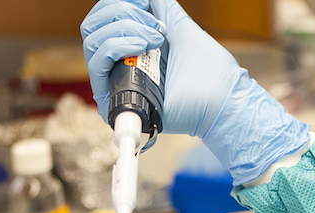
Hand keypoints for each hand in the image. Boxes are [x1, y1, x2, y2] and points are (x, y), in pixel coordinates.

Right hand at [82, 0, 310, 184]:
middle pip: (92, 27)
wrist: (221, 100)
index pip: (102, 19)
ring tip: (156, 37)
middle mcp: (119, 65)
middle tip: (155, 24)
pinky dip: (117, 46)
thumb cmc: (209, 71)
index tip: (145, 2)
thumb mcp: (178, 26)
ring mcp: (115, 82)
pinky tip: (144, 45)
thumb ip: (160, 7)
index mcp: (130, 47)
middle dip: (120, 13)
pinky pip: (97, 63)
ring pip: (93, 41)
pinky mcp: (114, 99)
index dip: (115, 4)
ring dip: (124, 28)